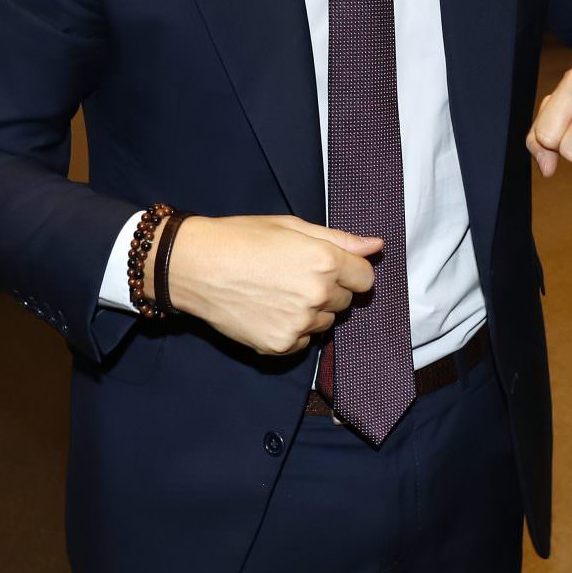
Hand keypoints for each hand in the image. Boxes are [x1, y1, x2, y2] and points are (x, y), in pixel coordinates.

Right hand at [164, 214, 381, 355]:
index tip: (331, 268)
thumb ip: (339, 239)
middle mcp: (318, 295)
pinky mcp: (280, 345)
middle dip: (329, 289)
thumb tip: (376, 245)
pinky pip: (302, 341)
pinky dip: (291, 330)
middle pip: (346, 301)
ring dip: (311, 311)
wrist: (195, 265)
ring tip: (277, 292)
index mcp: (325, 261)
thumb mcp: (292, 226)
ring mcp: (299, 324)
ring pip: (325, 322)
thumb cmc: (242, 238)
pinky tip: (267, 310)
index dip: (350, 270)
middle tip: (294, 275)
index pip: (366, 277)